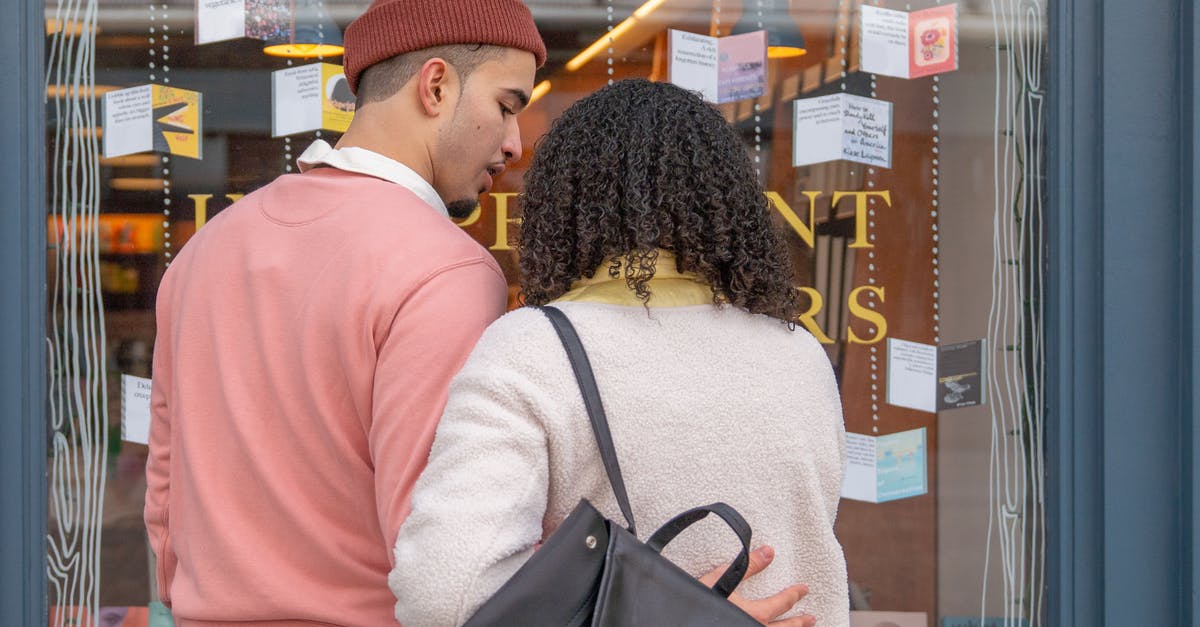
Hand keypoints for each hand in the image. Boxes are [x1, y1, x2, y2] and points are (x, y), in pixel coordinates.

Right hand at [698, 545, 815, 625]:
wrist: (679, 623)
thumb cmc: (697, 604)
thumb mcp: (720, 579)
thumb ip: (748, 566)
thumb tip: (769, 551)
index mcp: (754, 614)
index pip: (782, 604)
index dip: (794, 595)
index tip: (803, 589)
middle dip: (799, 622)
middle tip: (811, 617)